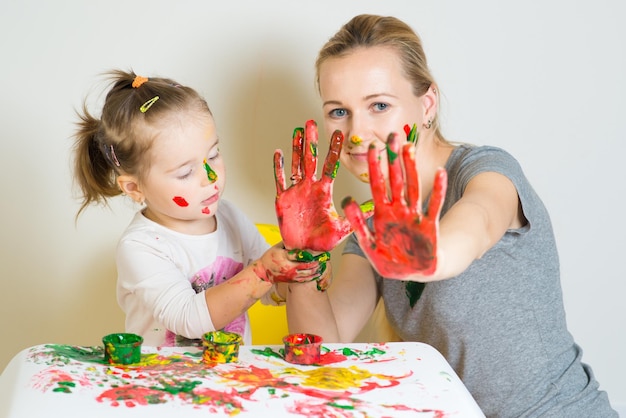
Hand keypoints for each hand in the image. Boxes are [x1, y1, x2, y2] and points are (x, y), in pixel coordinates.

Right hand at [252, 244, 326, 283]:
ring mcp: (291, 275)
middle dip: (317, 261)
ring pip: (308, 273)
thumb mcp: (276, 247)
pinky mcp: (293, 280)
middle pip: (306, 264)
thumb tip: (298, 234)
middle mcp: (288, 267)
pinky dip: (313, 276)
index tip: (319, 250)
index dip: (311, 253)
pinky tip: (319, 272)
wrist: (263, 272)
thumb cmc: (270, 257)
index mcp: (284, 257)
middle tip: (325, 256)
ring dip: (317, 268)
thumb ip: (287, 243)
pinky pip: (306, 279)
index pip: (300, 254)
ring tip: (324, 263)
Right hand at [274, 119, 371, 251]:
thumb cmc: (323, 241)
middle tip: (312, 122)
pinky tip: (279, 152)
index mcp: (324, 191)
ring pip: (296, 164)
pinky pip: (280, 179)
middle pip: (311, 159)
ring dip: (296, 148)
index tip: (338, 133)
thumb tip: (374, 205)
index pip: (330, 165)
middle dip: (312, 141)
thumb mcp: (343, 228)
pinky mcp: (283, 198)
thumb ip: (356, 215)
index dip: (333, 150)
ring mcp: (296, 191)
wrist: (304, 250)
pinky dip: (278, 167)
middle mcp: (310, 187)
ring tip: (298, 131)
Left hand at [341, 133, 446, 278]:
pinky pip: (434, 206)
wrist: (411, 276)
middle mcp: (399, 211)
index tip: (373, 148)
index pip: (378, 185)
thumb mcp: (368, 244)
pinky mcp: (429, 226)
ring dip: (412, 168)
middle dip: (394, 160)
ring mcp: (414, 216)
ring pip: (413, 187)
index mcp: (383, 214)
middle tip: (392, 137)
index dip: (376, 167)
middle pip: (396, 180)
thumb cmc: (389, 261)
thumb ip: (358, 224)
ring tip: (410, 149)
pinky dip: (438, 190)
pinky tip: (440, 173)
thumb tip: (346, 200)